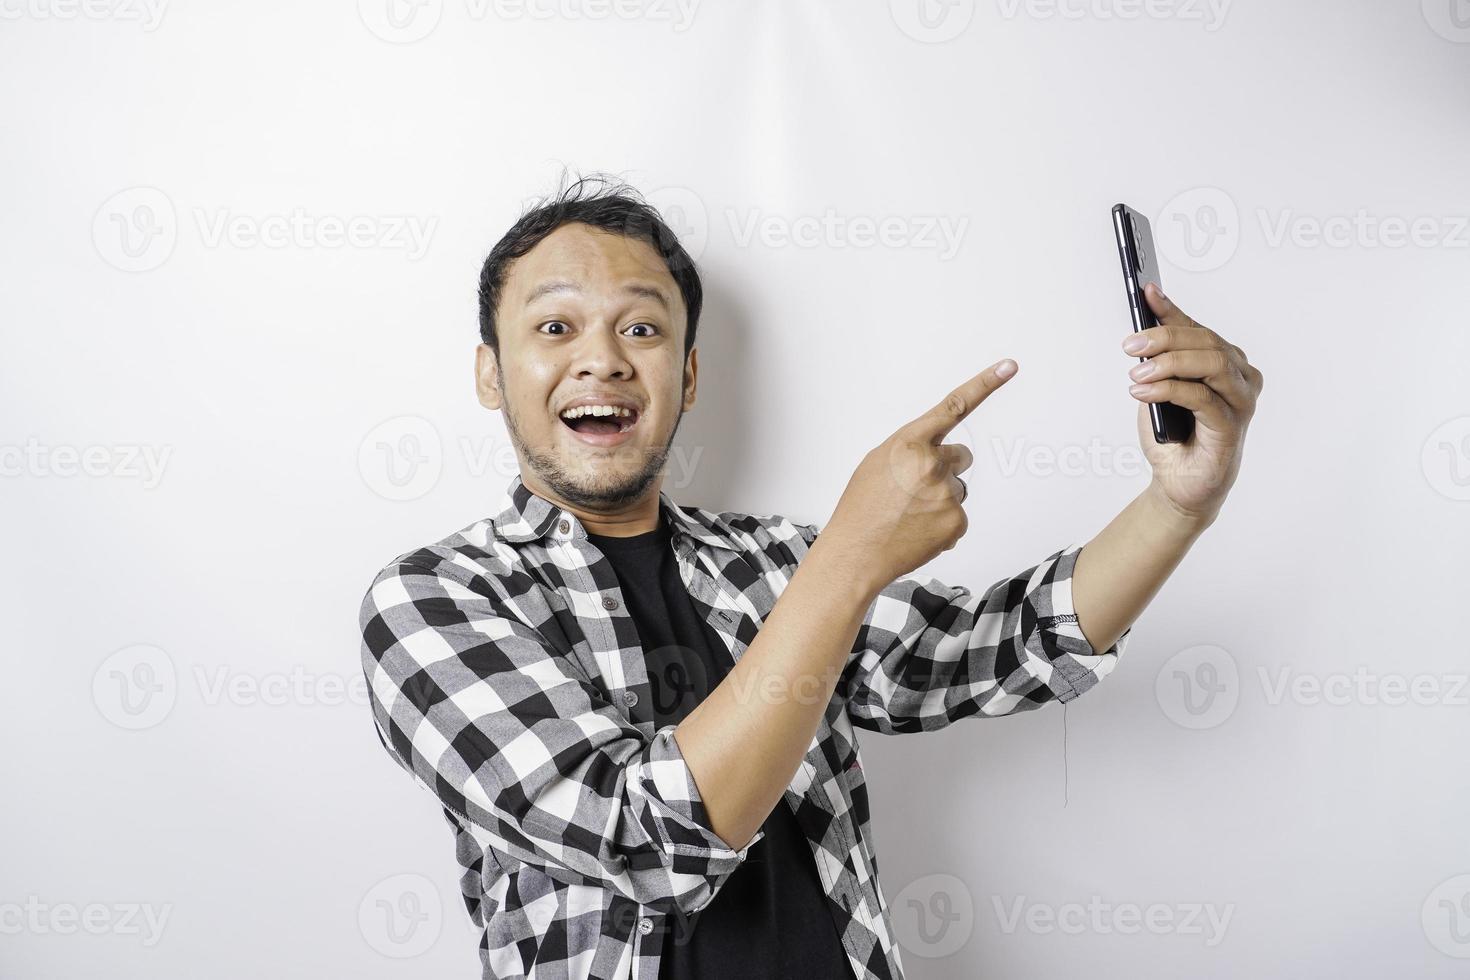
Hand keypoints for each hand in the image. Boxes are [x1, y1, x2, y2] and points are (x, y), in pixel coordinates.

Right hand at [820, 359, 1016, 592]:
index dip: (984, 384)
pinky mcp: (956, 521)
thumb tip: (933, 451)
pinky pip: (958, 516)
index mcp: (909, 443)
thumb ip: (909, 449)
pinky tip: (917, 531)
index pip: (954, 407)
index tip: (1009, 366)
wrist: (855, 553)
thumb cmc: (861, 508)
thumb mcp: (876, 463)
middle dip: (944, 469)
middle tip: (913, 491)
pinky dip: (941, 524)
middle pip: (961, 456)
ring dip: (940, 499)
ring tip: (909, 515)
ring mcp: (946, 493)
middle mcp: (931, 463)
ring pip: (958, 488)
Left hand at [1125, 282, 1263, 523]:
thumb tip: (1143, 331)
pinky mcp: (1231, 426)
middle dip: (1164, 338)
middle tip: (1130, 345)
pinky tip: (1143, 392)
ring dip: (1168, 363)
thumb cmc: (1173, 434)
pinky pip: (1202, 397)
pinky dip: (1169, 389)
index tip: (1145, 292)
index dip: (1171, 310)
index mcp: (1225, 361)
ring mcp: (1240, 401)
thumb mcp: (1159, 388)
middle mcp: (1239, 376)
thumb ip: (1158, 361)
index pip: (1197, 328)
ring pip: (1210, 363)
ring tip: (1136, 373)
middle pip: (1205, 342)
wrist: (1179, 483)